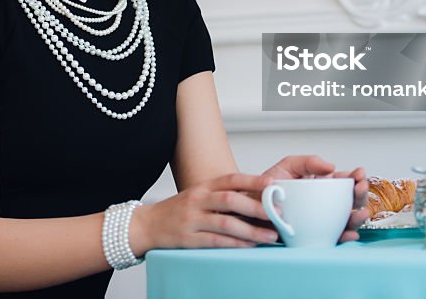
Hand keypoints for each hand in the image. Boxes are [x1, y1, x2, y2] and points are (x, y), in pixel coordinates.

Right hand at [127, 173, 279, 255]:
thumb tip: (257, 200)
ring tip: (270, 235)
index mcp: (203, 187)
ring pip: (226, 223)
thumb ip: (222, 196)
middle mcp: (198, 200)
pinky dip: (235, 244)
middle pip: (230, 200)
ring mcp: (192, 219)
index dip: (253, 181)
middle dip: (257, 208)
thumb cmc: (179, 210)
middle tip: (278, 214)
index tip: (273, 185)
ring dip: (251, 230)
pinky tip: (249, 245)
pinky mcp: (188, 239)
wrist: (147, 225)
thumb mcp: (198, 195)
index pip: (231, 179)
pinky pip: (215, 241)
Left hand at [248, 155, 369, 242]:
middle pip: (351, 200)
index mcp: (323, 185)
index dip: (356, 178)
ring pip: (348, 220)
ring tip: (360, 212)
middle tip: (360, 188)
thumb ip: (308, 161)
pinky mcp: (316, 235)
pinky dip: (345, 236)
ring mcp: (323, 220)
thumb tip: (331, 166)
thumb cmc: (268, 185)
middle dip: (361, 194)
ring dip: (358, 217)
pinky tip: (350, 233)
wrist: (250, 206)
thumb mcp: (287, 166)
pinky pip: (334, 238)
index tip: (359, 174)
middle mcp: (326, 203)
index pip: (345, 181)